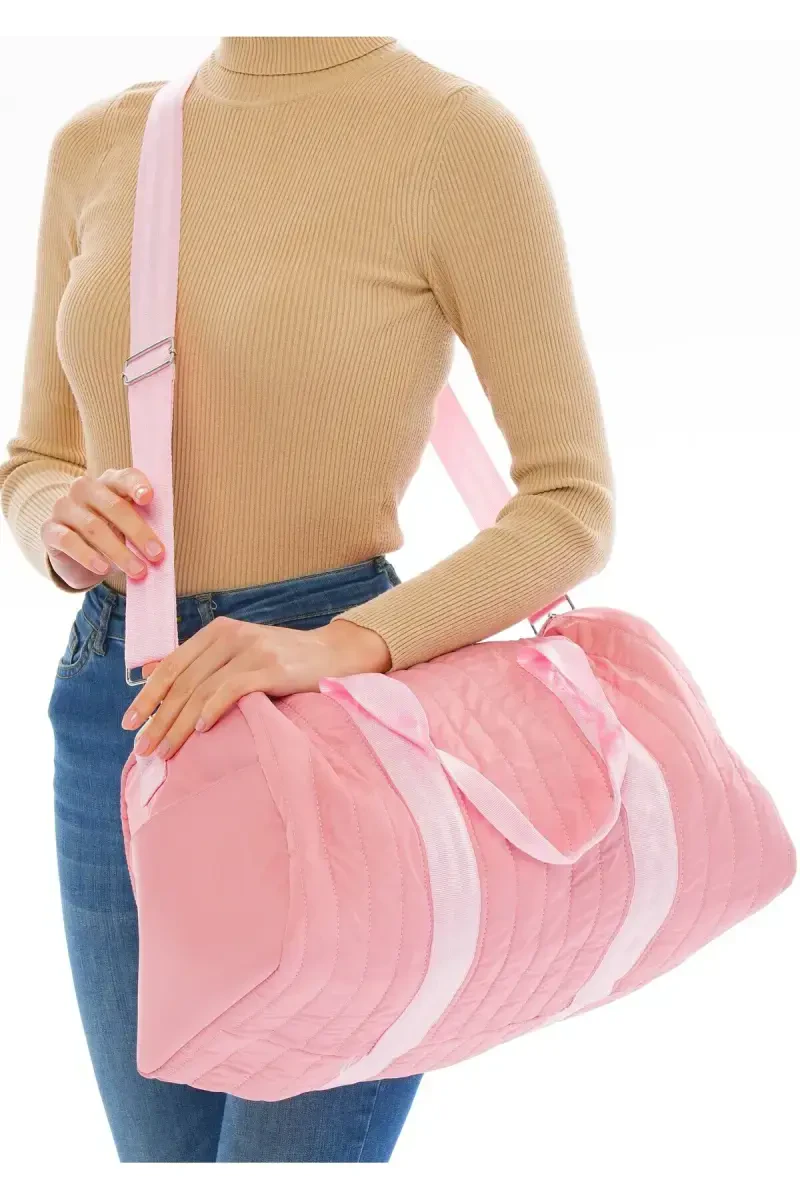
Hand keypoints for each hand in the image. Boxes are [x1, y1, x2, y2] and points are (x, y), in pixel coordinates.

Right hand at [42, 468, 164, 589]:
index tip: (149, 498)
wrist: (76, 554)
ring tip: (138, 571)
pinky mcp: (49, 530)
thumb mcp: (129, 526)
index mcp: (109, 482)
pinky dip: (88, 556)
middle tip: (157, 554)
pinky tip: (103, 569)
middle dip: (138, 532)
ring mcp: (64, 507)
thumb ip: (144, 525)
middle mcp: (83, 489)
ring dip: (119, 552)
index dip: (136, 485)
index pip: (124, 477)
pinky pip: (69, 541)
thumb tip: (161, 547)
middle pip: (113, 506)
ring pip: (94, 527)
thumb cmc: (112, 533)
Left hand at [121, 615, 390, 759]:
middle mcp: (231, 636)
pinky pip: (234, 688)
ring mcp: (252, 650)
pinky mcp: (272, 667)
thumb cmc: (284, 660)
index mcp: (218, 632)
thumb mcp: (238, 652)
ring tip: (165, 750)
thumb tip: (149, 672)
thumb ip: (200, 662)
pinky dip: (214, 708)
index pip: (172, 665)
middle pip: (183, 682)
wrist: (335, 653)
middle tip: (143, 748)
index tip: (129, 722)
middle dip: (159, 718)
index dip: (148, 695)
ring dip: (180, 724)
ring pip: (202, 689)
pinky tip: (202, 729)